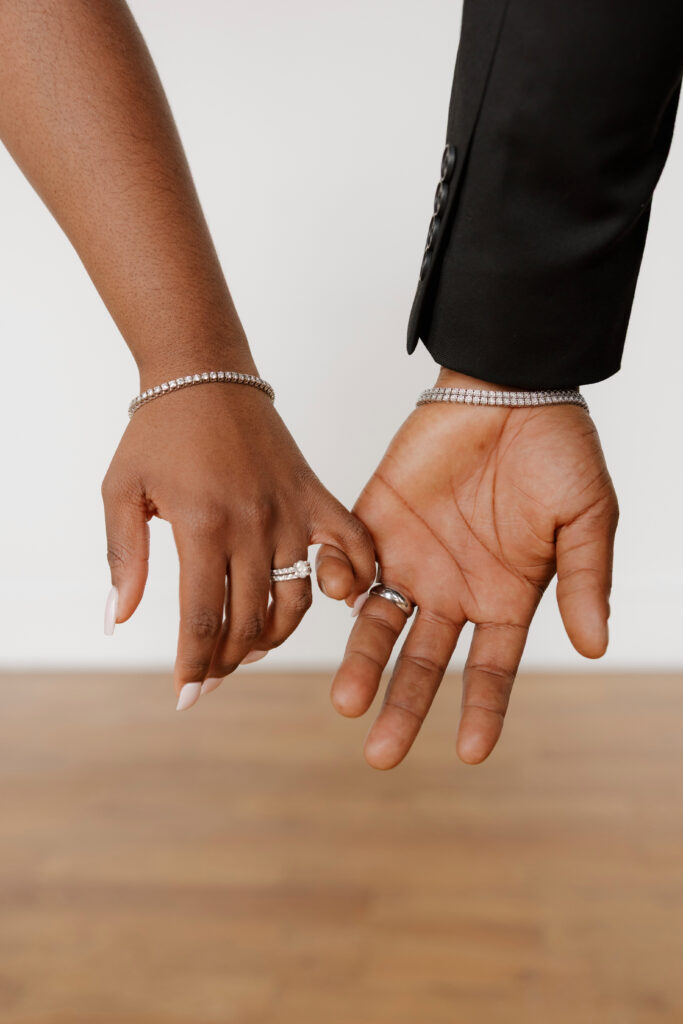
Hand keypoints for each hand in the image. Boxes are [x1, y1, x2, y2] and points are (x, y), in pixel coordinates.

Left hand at [102, 382, 374, 708]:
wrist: (205, 375)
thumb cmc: (159, 432)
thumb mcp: (122, 491)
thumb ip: (123, 558)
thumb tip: (117, 620)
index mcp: (203, 525)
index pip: (203, 617)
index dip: (194, 665)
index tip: (186, 695)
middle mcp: (253, 525)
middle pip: (249, 619)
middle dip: (225, 659)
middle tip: (208, 674)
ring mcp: (290, 511)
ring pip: (295, 599)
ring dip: (273, 636)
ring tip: (248, 646)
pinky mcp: (315, 496)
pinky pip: (351, 544)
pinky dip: (354, 577)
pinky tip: (339, 602)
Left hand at [318, 374, 617, 767]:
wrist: (509, 388)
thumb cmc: (557, 452)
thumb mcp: (586, 520)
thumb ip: (584, 582)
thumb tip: (594, 647)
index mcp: (506, 598)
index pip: (489, 670)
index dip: (482, 710)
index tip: (471, 753)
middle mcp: (454, 589)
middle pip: (423, 662)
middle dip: (403, 705)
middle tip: (380, 752)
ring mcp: (413, 558)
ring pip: (379, 624)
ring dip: (362, 663)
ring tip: (348, 702)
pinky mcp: (377, 521)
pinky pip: (353, 564)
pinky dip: (343, 583)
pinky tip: (344, 596)